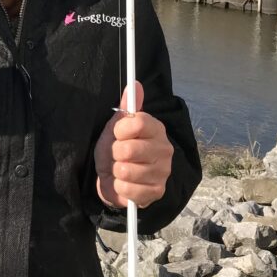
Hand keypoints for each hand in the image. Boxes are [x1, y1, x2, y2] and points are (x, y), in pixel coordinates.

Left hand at [94, 81, 172, 209]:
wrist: (112, 179)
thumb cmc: (115, 150)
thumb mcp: (116, 128)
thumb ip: (126, 107)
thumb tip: (135, 84)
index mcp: (156, 129)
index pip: (139, 122)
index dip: (121, 129)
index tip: (118, 134)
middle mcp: (164, 149)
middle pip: (130, 148)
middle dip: (116, 153)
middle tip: (118, 155)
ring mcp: (163, 172)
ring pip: (127, 170)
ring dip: (117, 171)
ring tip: (121, 170)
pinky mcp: (157, 192)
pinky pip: (128, 189)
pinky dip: (120, 187)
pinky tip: (124, 184)